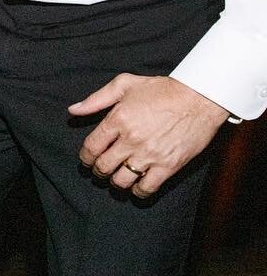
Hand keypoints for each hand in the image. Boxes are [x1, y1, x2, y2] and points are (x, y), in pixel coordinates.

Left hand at [69, 73, 227, 197]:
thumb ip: (96, 99)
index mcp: (118, 120)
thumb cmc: (163, 89)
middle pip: (103, 166)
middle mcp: (131, 139)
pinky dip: (138, 192)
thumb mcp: (125, 84)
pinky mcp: (168, 165)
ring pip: (121, 180)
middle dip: (98, 171)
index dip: (86, 157)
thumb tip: (73, 110)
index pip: (91, 147)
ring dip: (115, 182)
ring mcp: (149, 154)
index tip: (88, 159)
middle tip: (101, 169)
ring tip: (118, 177)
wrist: (201, 97)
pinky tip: (137, 187)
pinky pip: (146, 188)